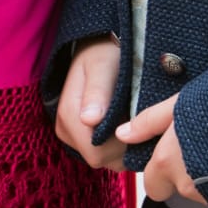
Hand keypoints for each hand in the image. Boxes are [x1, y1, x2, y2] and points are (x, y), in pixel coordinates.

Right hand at [55, 37, 126, 168]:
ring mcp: (71, 135)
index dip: (121, 146)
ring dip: (124, 145)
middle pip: (102, 159)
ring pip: (104, 158)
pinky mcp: (79, 137)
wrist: (95, 48)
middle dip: (125, 146)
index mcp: (69, 115)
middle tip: (141, 119)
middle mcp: (66, 130)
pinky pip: (103, 151)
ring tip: (134, 118)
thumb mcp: (103, 65)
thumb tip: (89, 119)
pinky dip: (120, 142)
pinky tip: (127, 122)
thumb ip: (97, 92)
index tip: (138, 124)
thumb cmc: (102, 53)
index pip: (96, 153)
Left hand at [115, 96, 205, 204]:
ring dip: (207, 177)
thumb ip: (149, 122)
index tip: (175, 152)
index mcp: (167, 162)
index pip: (152, 186)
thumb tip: (122, 134)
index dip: (162, 171)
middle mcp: (186, 185)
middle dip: (186, 173)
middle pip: (178, 187)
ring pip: (201, 192)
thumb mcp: (179, 104)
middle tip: (200, 146)